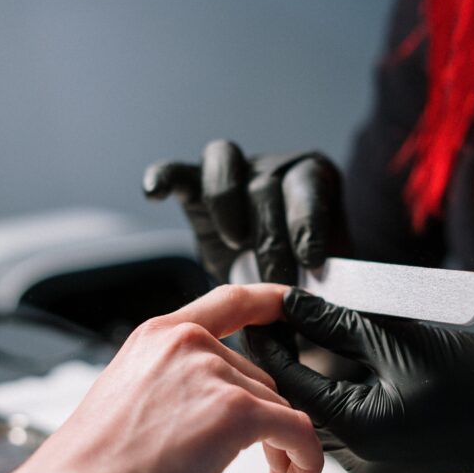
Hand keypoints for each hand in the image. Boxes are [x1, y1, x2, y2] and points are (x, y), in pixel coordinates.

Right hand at [30, 284, 322, 472]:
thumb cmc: (89, 471)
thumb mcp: (126, 401)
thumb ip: (169, 388)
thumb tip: (207, 413)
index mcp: (157, 338)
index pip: (227, 303)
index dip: (267, 302)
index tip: (290, 304)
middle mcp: (188, 345)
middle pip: (259, 378)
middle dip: (267, 425)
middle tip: (268, 470)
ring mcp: (213, 375)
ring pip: (279, 409)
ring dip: (283, 453)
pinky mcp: (236, 412)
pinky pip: (298, 432)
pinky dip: (306, 462)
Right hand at [143, 141, 345, 283]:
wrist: (271, 277)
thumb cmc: (300, 282)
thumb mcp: (316, 279)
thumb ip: (317, 283)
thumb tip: (318, 311)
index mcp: (310, 180)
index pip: (308, 189)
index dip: (308, 223)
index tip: (311, 260)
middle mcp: (270, 168)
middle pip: (264, 187)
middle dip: (269, 239)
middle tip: (274, 281)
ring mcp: (232, 173)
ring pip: (224, 160)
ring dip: (227, 202)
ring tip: (235, 243)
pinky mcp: (193, 186)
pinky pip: (176, 172)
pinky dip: (164, 178)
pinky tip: (155, 195)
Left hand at [245, 289, 473, 472]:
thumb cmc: (473, 377)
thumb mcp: (399, 340)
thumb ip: (338, 324)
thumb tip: (294, 305)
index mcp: (359, 430)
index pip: (292, 386)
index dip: (271, 347)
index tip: (257, 317)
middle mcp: (358, 460)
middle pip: (301, 406)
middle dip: (288, 363)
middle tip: (277, 324)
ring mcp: (371, 469)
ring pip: (320, 419)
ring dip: (312, 381)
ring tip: (304, 339)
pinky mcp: (383, 466)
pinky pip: (344, 429)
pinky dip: (336, 398)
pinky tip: (339, 368)